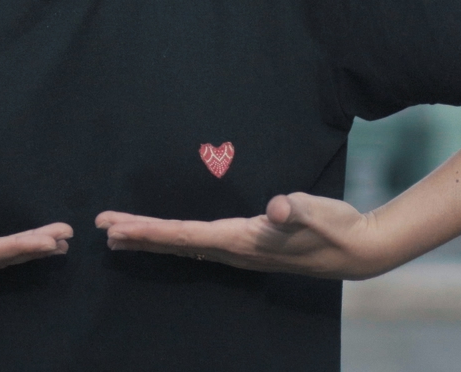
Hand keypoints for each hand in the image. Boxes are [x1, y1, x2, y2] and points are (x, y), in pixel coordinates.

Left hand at [96, 194, 395, 280]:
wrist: (359, 250)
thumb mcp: (318, 211)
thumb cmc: (336, 226)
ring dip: (152, 238)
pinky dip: (176, 239)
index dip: (148, 230)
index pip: (184, 235)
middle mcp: (235, 250)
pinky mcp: (250, 246)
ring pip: (185, 245)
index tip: (116, 226)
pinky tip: (169, 239)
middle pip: (176, 242)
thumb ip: (297, 209)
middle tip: (101, 227)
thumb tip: (279, 209)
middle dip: (138, 234)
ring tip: (121, 234)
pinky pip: (201, 244)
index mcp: (242, 240)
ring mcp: (241, 251)